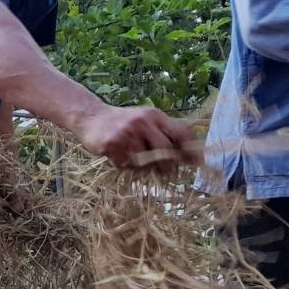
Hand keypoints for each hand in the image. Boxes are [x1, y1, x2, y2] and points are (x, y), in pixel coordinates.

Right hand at [75, 105, 200, 171]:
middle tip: (165, 172)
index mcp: (155, 115)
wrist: (90, 116)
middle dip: (167, 165)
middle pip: (165, 150)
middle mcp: (143, 121)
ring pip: (144, 161)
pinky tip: (117, 155)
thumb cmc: (122, 122)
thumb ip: (164, 133)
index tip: (198, 162)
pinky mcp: (112, 143)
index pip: (180, 132)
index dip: (191, 149)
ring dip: (140, 165)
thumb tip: (191, 154)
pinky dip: (124, 164)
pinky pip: (125, 164)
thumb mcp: (145, 121)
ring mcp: (127, 132)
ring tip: (132, 157)